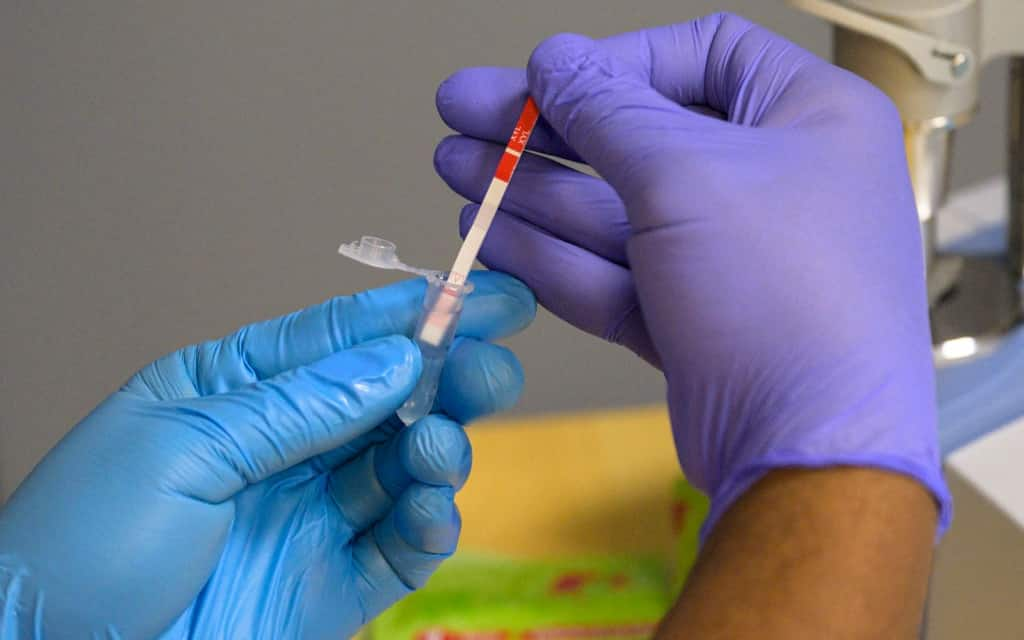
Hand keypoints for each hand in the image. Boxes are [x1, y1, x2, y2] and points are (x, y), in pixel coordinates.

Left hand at [0, 272, 534, 638]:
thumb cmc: (84, 544)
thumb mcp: (182, 450)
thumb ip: (299, 407)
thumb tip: (397, 359)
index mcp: (231, 391)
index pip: (335, 340)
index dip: (410, 313)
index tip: (480, 293)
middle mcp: (282, 447)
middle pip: (385, 400)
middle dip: (446, 377)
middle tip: (494, 366)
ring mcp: (310, 516)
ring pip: (402, 468)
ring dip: (438, 450)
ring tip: (436, 447)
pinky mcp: (331, 584)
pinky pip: (400, 547)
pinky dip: (429, 525)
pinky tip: (429, 509)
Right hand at [433, 13, 949, 533]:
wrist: (806, 451)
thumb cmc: (780, 293)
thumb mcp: (682, 173)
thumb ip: (606, 109)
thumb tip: (555, 59)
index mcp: (808, 117)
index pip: (701, 55)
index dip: (614, 61)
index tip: (543, 77)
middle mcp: (773, 181)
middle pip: (639, 136)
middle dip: (545, 130)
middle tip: (464, 113)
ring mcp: (730, 257)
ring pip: (616, 212)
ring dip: (532, 190)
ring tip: (457, 168)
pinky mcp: (692, 319)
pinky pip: (615, 273)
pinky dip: (552, 256)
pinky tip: (489, 234)